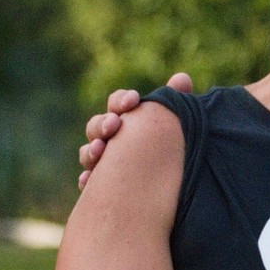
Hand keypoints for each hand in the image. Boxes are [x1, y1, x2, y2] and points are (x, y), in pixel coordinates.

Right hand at [77, 72, 190, 189]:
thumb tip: (182, 78)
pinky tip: (89, 181)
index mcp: (128, 120)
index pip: (117, 104)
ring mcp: (104, 163)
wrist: (176, 191)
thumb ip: (177, 104)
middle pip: (96, 125)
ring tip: (101, 149)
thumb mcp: (177, 127)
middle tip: (115, 124)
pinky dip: (87, 180)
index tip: (134, 100)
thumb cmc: (172, 152)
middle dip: (103, 123)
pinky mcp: (103, 189)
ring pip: (88, 153)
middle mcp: (111, 139)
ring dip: (91, 150)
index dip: (122, 100)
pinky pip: (88, 184)